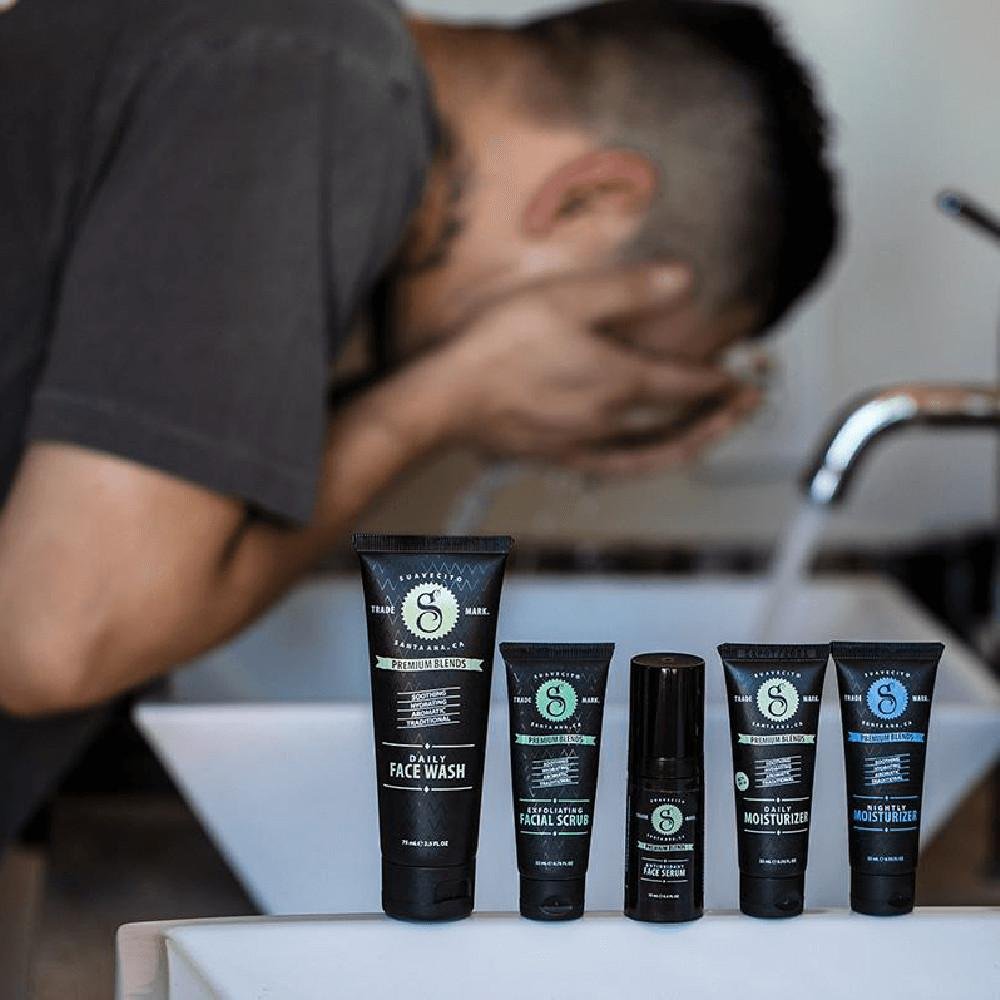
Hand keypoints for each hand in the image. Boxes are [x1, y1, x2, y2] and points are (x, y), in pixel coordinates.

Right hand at [436, 265, 758, 472]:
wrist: (445, 398)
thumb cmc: (498, 347)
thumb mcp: (568, 299)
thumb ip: (630, 289)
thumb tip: (683, 279)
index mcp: (618, 382)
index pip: (685, 386)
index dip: (721, 382)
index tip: (744, 379)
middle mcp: (608, 420)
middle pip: (677, 426)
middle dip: (718, 417)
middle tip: (746, 406)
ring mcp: (582, 444)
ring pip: (650, 453)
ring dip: (687, 444)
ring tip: (707, 437)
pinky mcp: (554, 455)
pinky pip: (611, 466)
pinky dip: (637, 461)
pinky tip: (638, 457)